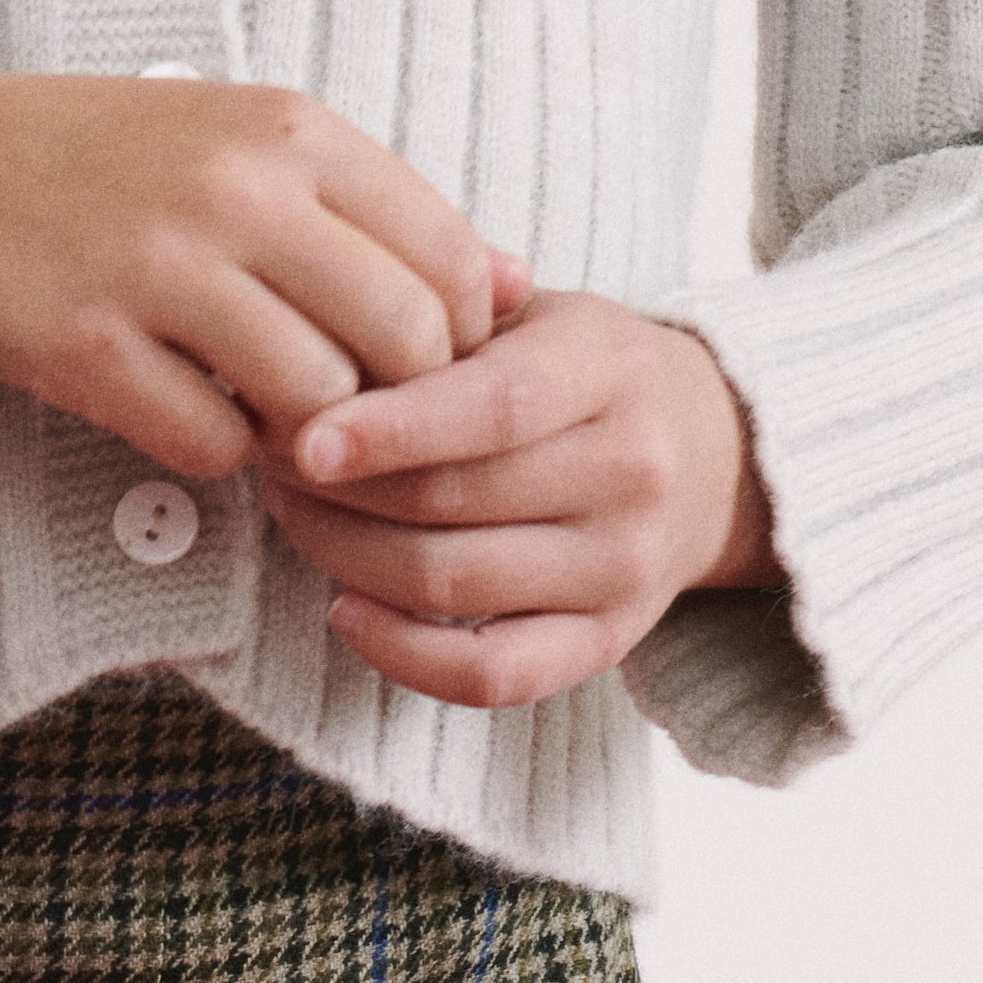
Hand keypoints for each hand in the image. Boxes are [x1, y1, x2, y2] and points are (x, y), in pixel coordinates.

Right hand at [0, 60, 527, 472]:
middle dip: (404, 406)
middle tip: (364, 424)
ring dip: (313, 441)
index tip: (422, 369)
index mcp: (291, 130)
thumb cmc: (97, 160)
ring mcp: (159, 270)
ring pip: (318, 402)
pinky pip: (209, 442)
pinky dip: (218, 455)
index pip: (450, 257)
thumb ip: (378, 207)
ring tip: (279, 429)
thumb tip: (518, 281)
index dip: (462, 339)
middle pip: (404, 340)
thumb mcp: (247, 141)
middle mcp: (237, 192)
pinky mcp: (86, 346)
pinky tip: (194, 423)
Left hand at [266, 293, 777, 712]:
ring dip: (345, 557)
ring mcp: (622, 568)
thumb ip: (455, 308)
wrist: (715, 456)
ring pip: (452, 583)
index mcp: (612, 373)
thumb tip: (335, 314)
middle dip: (338, 490)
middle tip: (268, 462)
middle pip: (452, 501)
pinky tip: (345, 611)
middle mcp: (630, 474)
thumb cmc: (589, 377)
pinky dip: (405, 657)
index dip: (392, 429)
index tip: (301, 439)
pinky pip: (492, 674)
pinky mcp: (608, 642)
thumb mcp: (546, 315)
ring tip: (291, 515)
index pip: (495, 409)